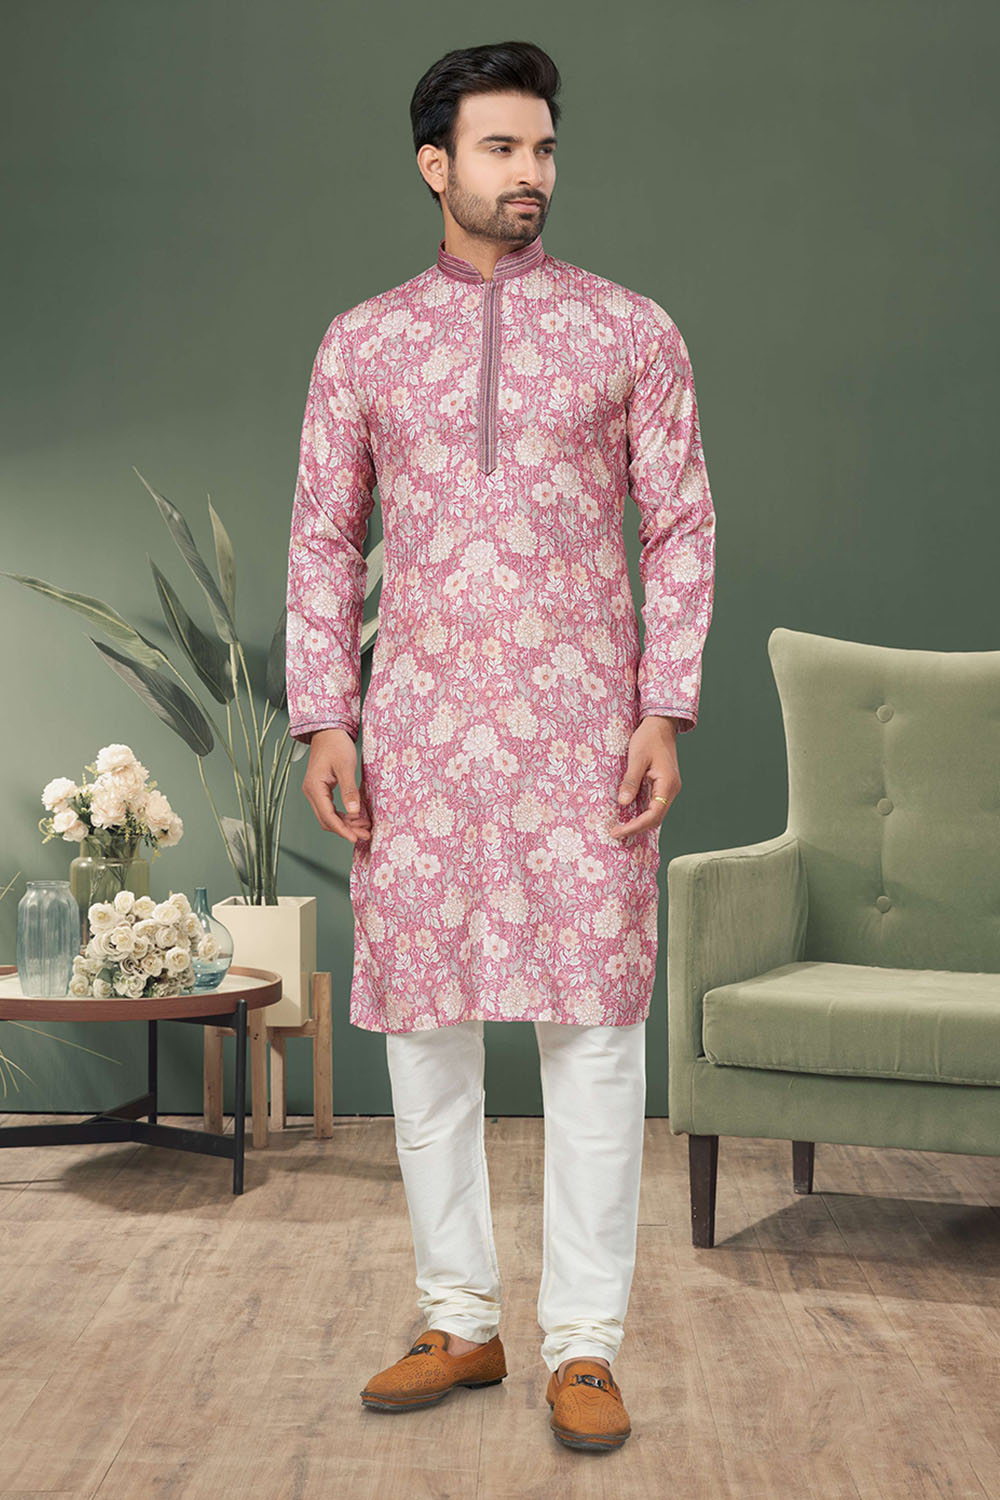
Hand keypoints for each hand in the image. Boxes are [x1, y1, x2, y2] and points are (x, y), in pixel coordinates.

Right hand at [301, 729, 371, 843]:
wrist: (328, 732)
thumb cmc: (336, 745)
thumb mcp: (346, 767)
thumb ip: (349, 790)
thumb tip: (353, 811)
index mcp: (314, 788)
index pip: (328, 816)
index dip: (342, 830)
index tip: (355, 838)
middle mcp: (311, 792)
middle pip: (327, 820)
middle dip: (346, 829)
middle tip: (366, 834)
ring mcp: (315, 792)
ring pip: (329, 816)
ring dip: (346, 824)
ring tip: (365, 827)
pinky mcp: (321, 790)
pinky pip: (331, 808)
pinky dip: (344, 815)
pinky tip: (358, 817)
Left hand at [608, 716, 680, 839]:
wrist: (660, 724)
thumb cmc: (649, 737)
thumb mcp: (636, 758)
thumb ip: (630, 781)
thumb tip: (623, 802)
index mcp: (667, 784)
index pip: (653, 814)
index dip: (635, 826)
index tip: (617, 831)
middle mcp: (672, 789)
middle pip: (656, 818)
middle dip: (637, 828)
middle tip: (616, 833)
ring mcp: (669, 787)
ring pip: (656, 813)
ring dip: (639, 822)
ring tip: (621, 827)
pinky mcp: (663, 784)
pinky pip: (654, 804)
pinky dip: (642, 813)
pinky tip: (629, 815)